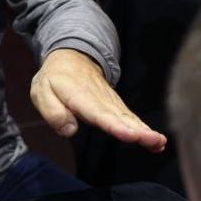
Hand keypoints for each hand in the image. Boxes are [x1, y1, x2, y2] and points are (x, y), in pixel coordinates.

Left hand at [30, 48, 165, 151]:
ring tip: (159, 143)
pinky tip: (157, 142)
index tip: (130, 135)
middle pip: (120, 118)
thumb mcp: (41, 92)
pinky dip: (145, 129)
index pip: (99, 113)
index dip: (115, 125)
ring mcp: (111, 103)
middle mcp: (100, 100)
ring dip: (145, 131)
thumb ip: (53, 112)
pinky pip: (131, 119)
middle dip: (138, 131)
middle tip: (153, 141)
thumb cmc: (55, 78)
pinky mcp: (117, 107)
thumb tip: (69, 130)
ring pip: (129, 119)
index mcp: (80, 96)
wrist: (72, 57)